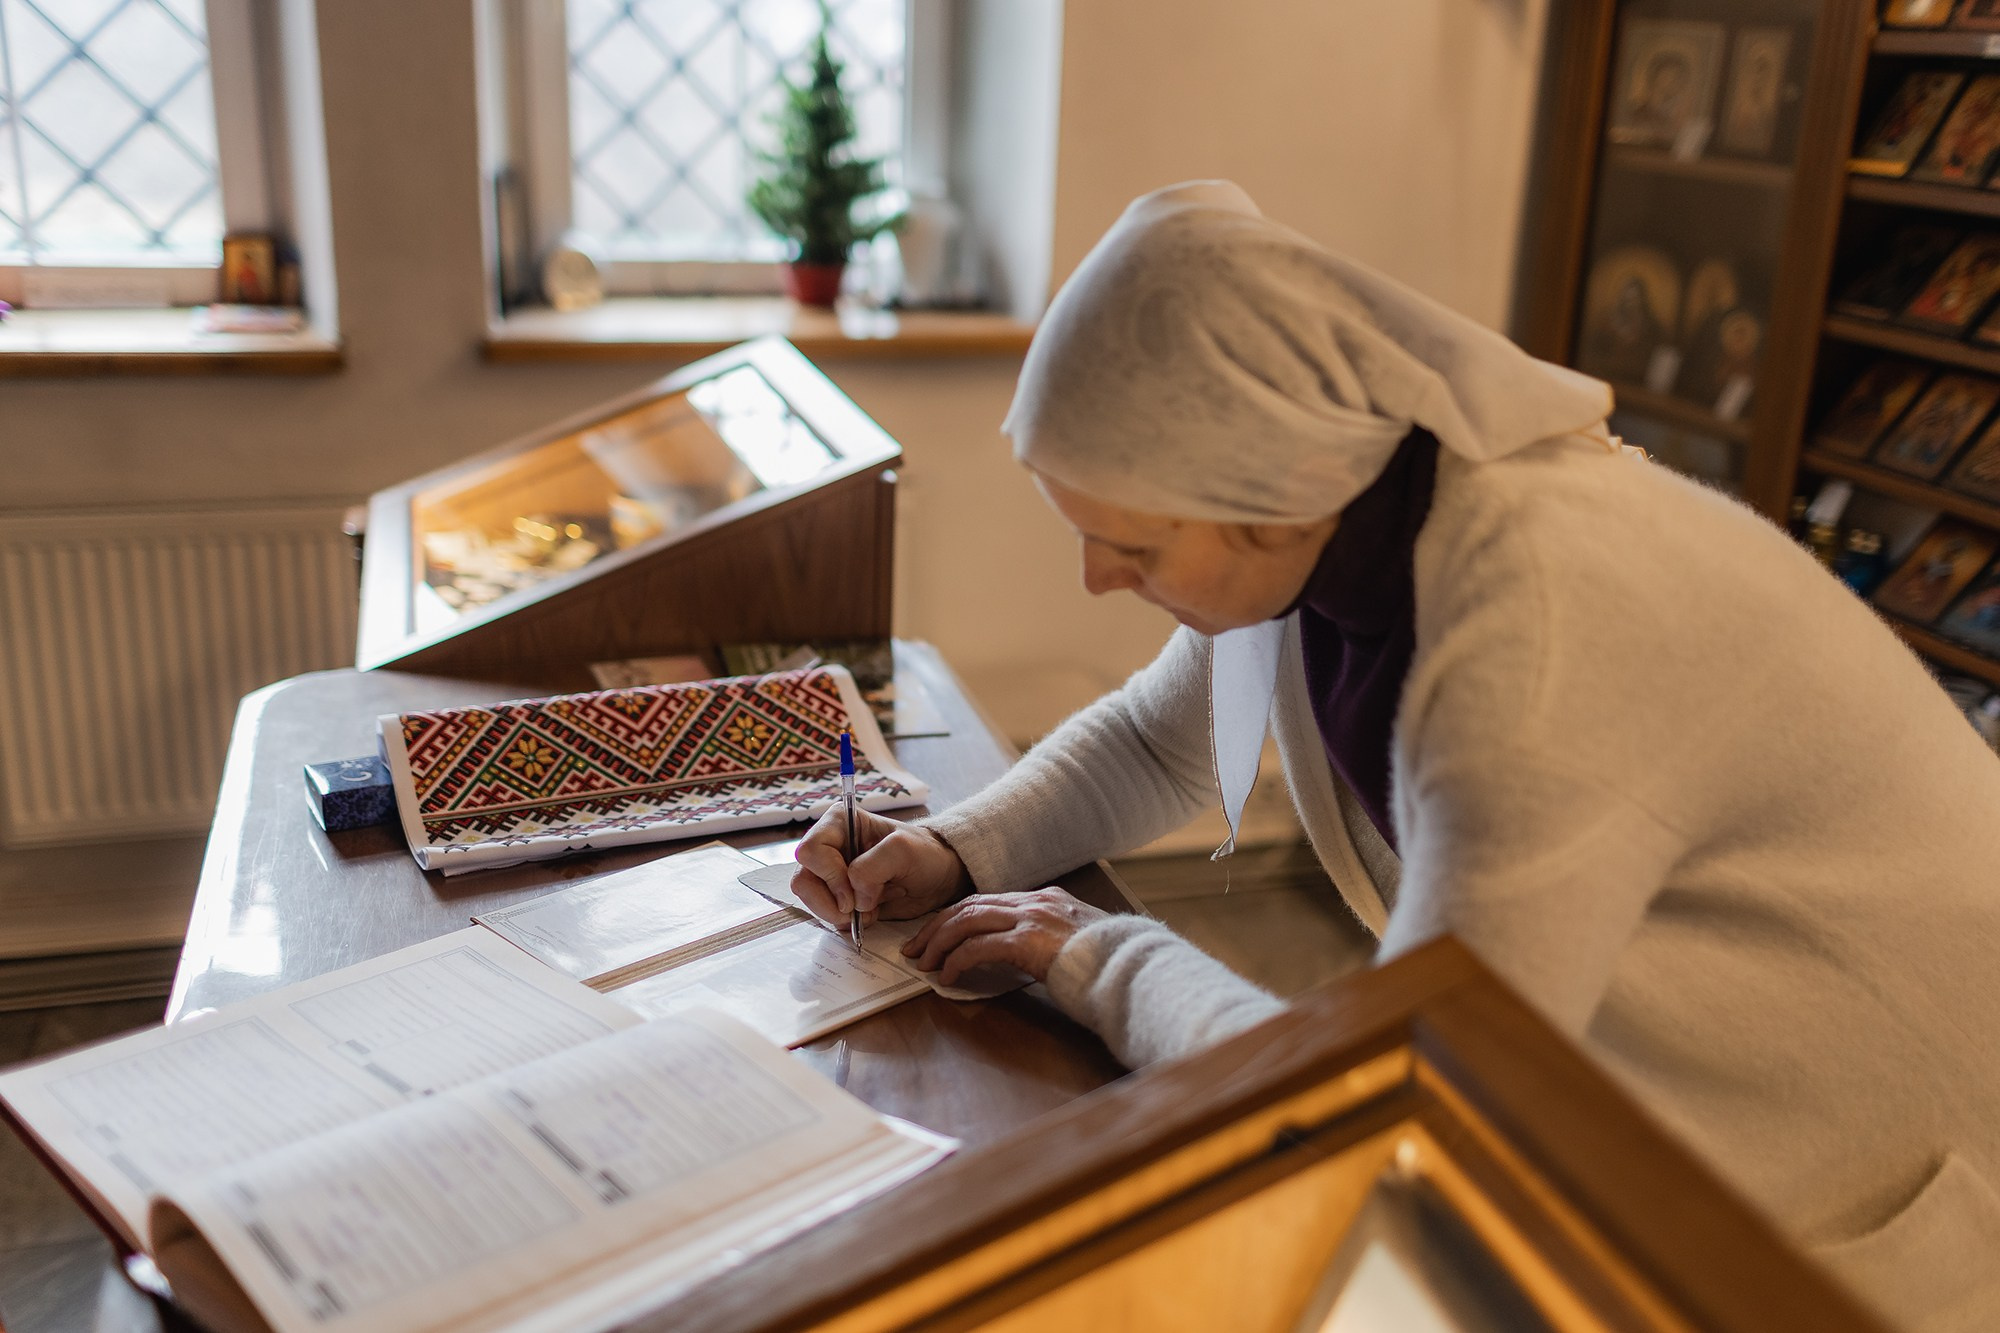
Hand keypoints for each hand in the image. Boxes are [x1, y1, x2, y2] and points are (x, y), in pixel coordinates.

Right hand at [792, 807, 969, 926]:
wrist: (937, 877)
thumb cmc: (924, 854)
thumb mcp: (903, 851)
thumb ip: (872, 868)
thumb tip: (853, 897)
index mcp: (839, 823)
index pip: (811, 850)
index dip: (829, 875)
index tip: (854, 892)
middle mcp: (829, 846)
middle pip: (803, 880)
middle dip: (830, 902)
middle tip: (858, 908)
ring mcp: (831, 873)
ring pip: (810, 900)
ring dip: (839, 914)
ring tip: (870, 909)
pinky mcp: (837, 896)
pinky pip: (825, 914)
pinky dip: (846, 921)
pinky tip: (870, 912)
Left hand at [902, 887, 1107, 986]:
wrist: (1131, 970)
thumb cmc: (1108, 965)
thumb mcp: (1075, 943)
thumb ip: (1049, 941)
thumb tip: (1024, 958)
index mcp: (1046, 899)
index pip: (988, 901)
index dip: (956, 917)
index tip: (937, 935)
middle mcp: (1036, 902)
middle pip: (970, 906)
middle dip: (937, 927)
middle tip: (916, 948)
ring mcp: (1032, 918)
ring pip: (967, 921)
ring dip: (939, 943)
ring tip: (924, 963)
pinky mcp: (1028, 941)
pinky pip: (978, 947)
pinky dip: (956, 961)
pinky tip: (947, 977)